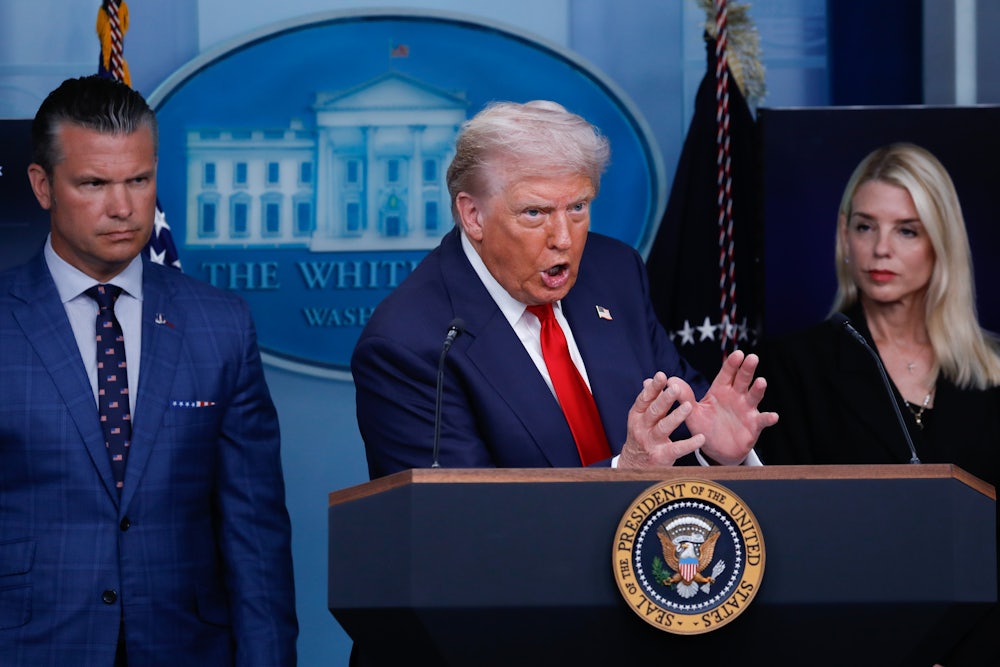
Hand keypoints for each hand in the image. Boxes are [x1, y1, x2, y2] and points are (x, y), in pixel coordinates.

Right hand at [617, 372, 705, 467]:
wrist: (633, 466)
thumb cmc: (641, 436)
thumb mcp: (640, 418)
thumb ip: (648, 401)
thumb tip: (649, 380)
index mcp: (637, 415)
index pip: (645, 399)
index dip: (653, 388)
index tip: (662, 376)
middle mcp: (642, 428)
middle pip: (654, 411)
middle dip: (664, 399)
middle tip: (675, 388)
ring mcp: (651, 442)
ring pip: (664, 428)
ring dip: (676, 417)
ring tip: (688, 407)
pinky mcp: (661, 456)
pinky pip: (677, 449)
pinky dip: (689, 444)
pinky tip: (700, 438)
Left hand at [681, 349, 778, 464]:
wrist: (716, 450)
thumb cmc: (704, 427)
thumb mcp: (692, 412)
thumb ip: (684, 396)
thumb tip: (669, 380)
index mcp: (720, 390)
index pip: (726, 374)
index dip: (732, 364)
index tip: (737, 353)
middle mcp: (736, 396)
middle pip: (742, 379)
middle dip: (747, 369)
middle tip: (751, 357)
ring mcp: (747, 409)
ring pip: (754, 396)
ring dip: (758, 389)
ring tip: (761, 381)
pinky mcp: (754, 424)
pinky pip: (762, 420)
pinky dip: (768, 418)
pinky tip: (773, 416)